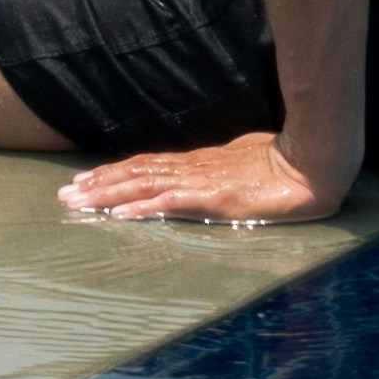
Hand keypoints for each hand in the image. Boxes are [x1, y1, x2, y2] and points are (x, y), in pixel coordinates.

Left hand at [57, 130, 347, 226]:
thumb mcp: (246, 166)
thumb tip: (211, 177)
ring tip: (79, 202)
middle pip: (137, 173)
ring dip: (109, 195)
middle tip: (65, 193)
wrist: (313, 162)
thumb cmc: (286, 163)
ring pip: (144, 186)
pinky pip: (171, 203)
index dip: (116, 172)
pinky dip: (142, 208)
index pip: (148, 166)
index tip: (87, 179)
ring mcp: (203, 183)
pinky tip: (120, 215)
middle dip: (99, 184)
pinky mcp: (216, 199)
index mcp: (201, 163)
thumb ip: (225, 172)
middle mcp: (194, 169)